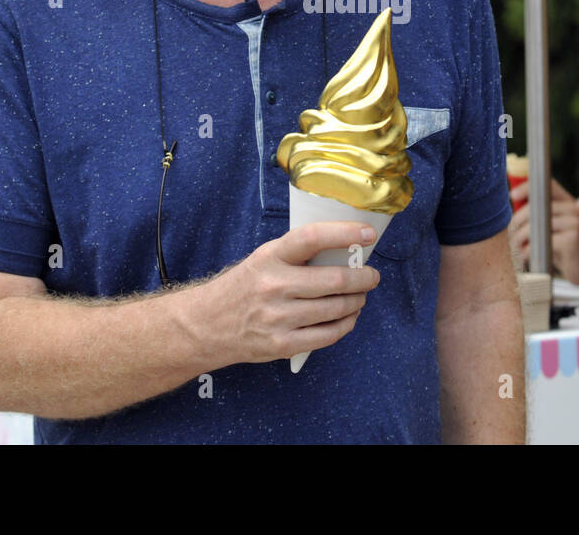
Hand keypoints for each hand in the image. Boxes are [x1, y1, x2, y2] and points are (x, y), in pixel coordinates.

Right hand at [198, 222, 380, 365]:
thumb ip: (297, 255)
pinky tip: (348, 317)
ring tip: (360, 296)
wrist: (207, 325)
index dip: (344, 233)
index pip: (311, 238)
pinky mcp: (282, 344)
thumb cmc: (244, 287)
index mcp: (270, 257)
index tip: (367, 233)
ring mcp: (278, 318)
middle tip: (372, 275)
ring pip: (336, 309)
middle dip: (363, 278)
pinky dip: (346, 325)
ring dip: (357, 302)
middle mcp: (274, 286)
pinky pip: (328, 335)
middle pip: (333, 281)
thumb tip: (345, 251)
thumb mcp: (263, 259)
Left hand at [507, 178, 578, 281]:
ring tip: (515, 247)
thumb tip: (512, 197)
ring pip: (536, 226)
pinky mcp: (572, 240)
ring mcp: (574, 223)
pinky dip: (528, 250)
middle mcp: (573, 209)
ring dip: (520, 238)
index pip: (547, 186)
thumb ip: (535, 212)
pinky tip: (524, 256)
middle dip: (517, 222)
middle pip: (536, 208)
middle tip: (510, 235)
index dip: (528, 188)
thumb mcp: (548, 226)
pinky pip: (542, 242)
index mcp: (566, 202)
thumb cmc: (559, 246)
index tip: (512, 196)